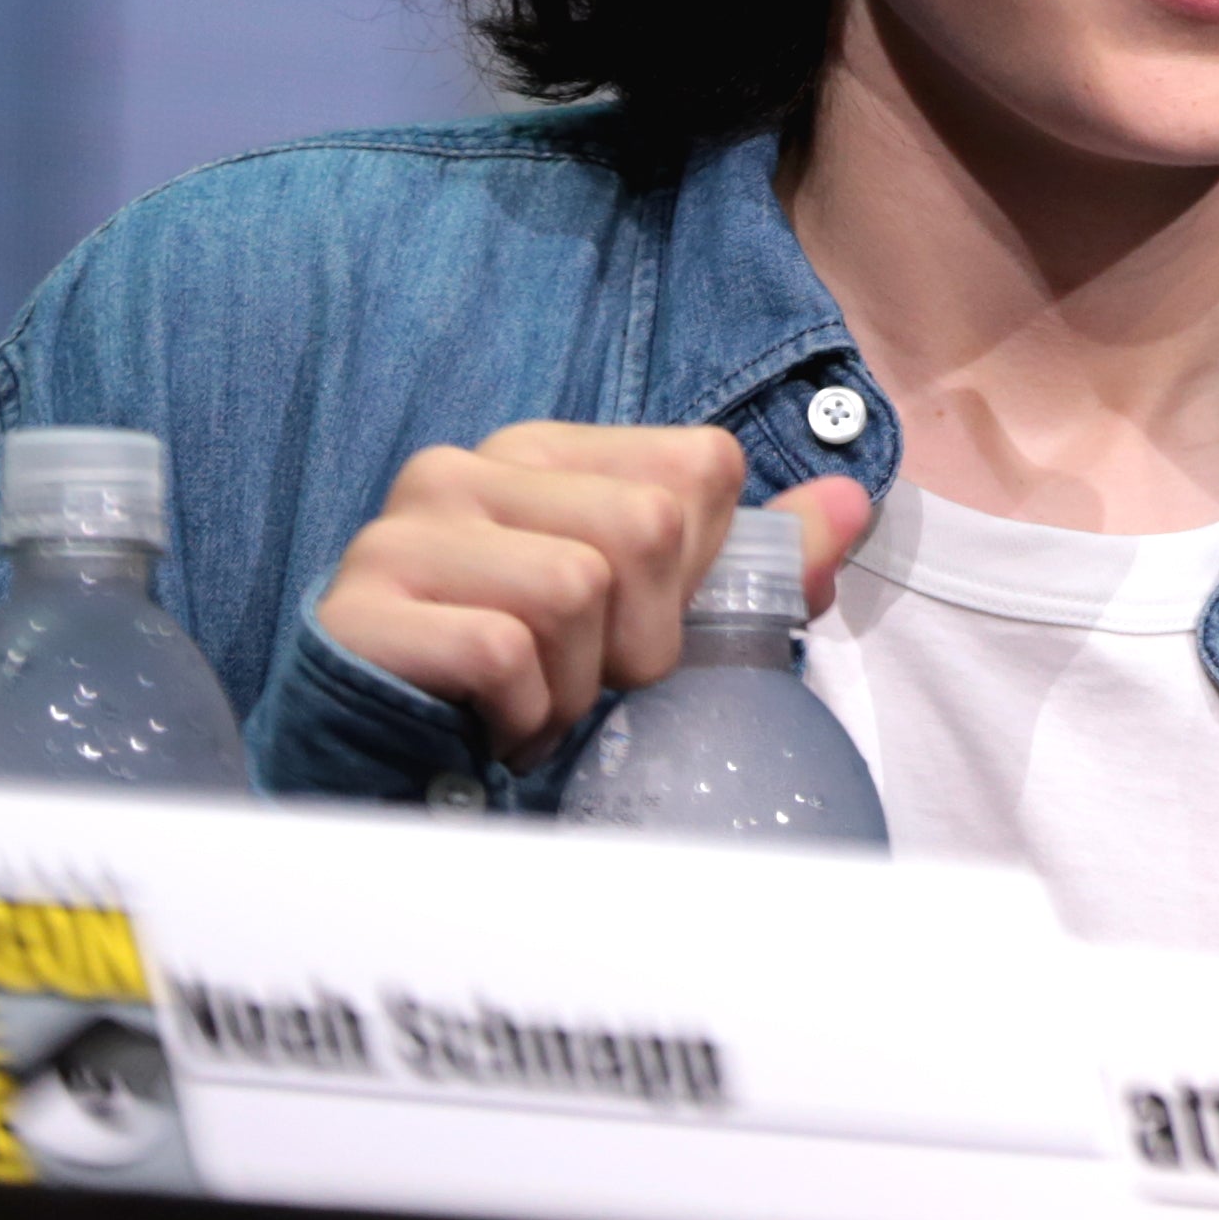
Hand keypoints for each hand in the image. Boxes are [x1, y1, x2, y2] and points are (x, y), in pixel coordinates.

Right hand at [316, 422, 871, 764]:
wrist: (385, 768)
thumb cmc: (532, 685)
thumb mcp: (652, 618)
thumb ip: (753, 561)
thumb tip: (856, 502)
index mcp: (543, 451)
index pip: (699, 467)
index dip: (700, 571)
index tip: (641, 626)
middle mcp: (466, 469)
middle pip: (644, 526)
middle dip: (641, 640)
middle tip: (589, 683)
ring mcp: (405, 531)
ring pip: (576, 589)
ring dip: (577, 687)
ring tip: (537, 706)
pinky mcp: (362, 606)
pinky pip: (503, 653)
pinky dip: (522, 718)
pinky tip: (494, 729)